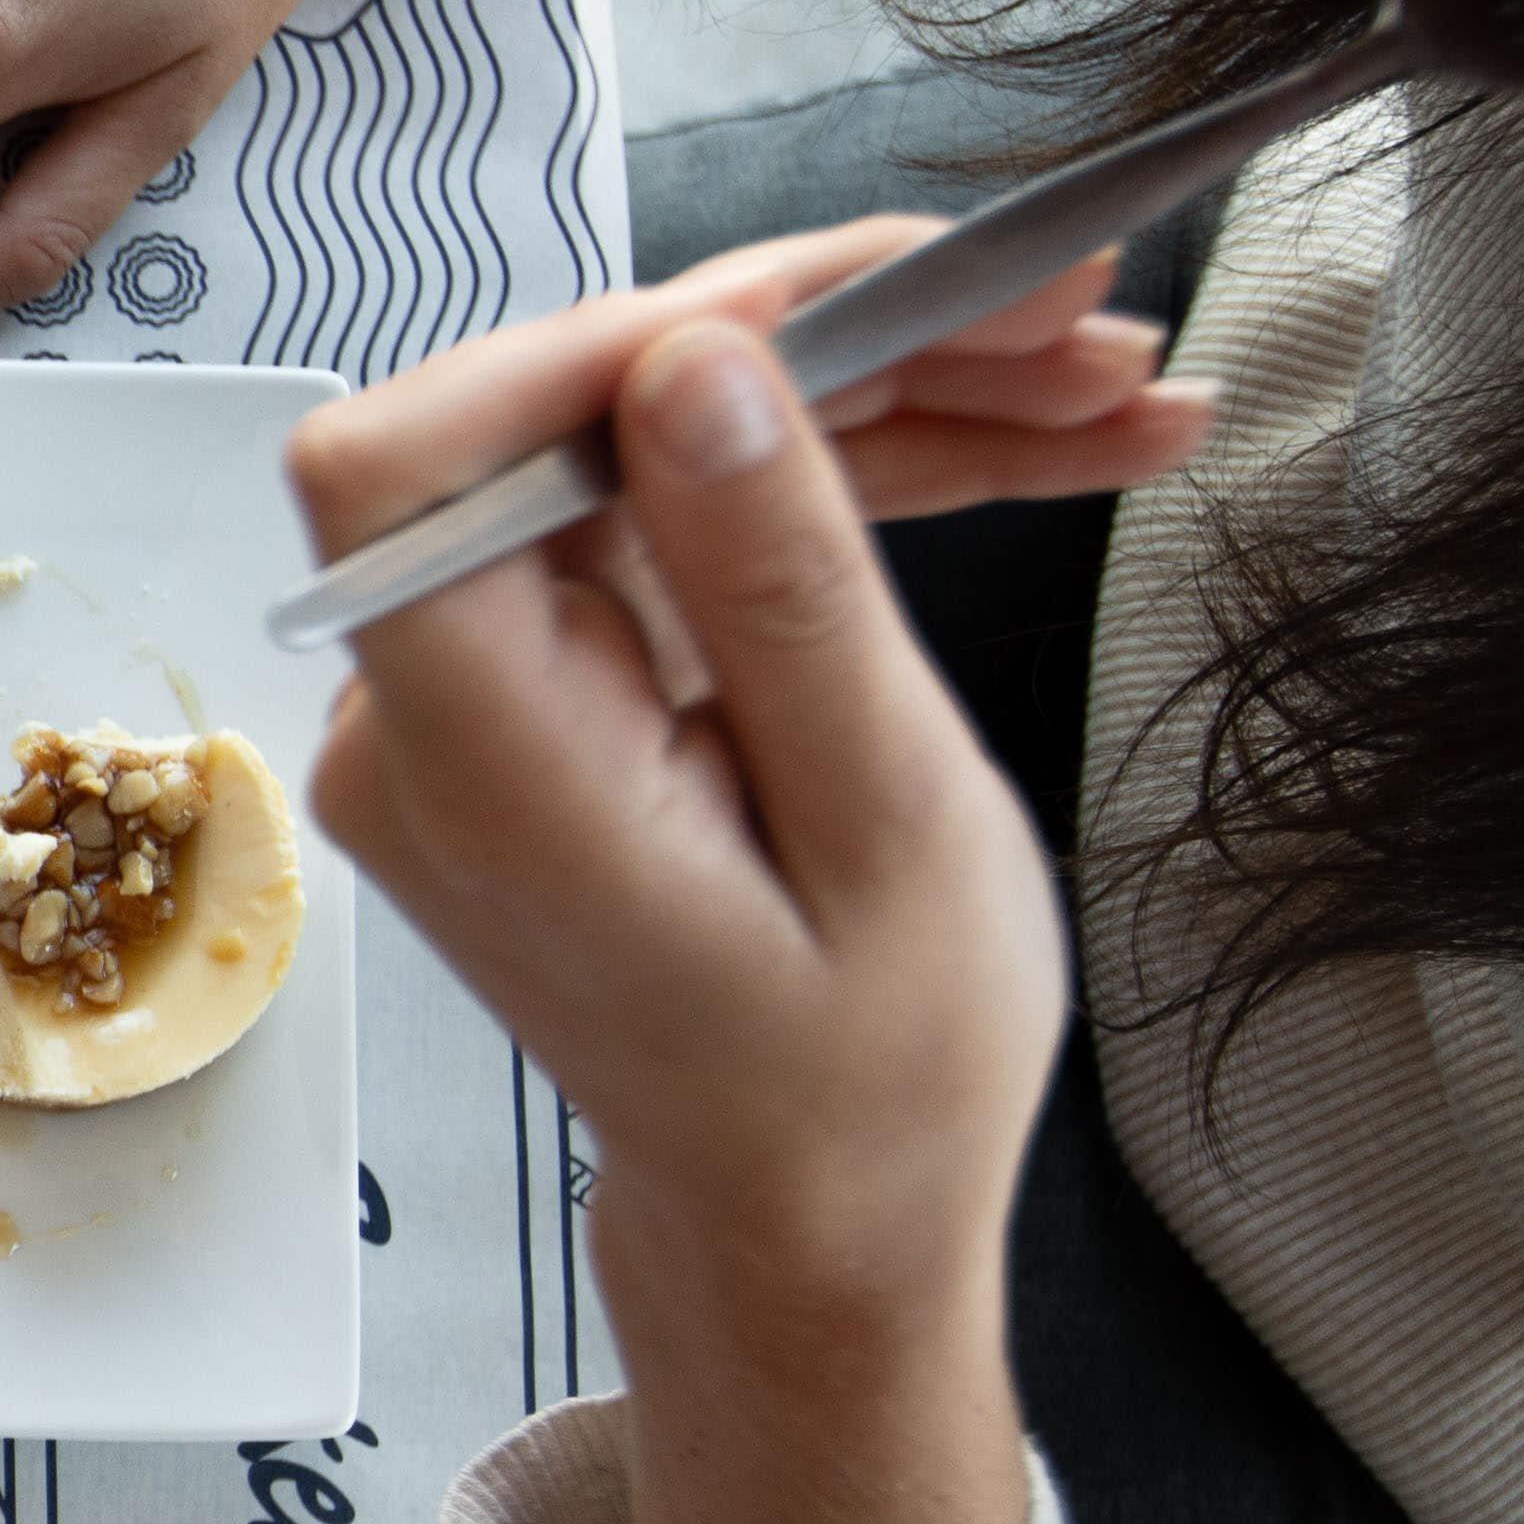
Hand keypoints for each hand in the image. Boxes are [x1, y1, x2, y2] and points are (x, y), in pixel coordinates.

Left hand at [287, 221, 1206, 1523]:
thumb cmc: (864, 1083)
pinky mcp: (565, 681)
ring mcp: (492, 690)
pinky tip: (1043, 444)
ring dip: (886, 398)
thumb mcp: (878, 828)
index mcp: (474, 761)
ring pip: (661, 454)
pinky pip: (687, 526)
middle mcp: (431, 709)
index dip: (601, 345)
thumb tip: (690, 366)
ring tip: (1111, 382)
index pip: (412, 460)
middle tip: (1071, 319)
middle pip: (574, 425)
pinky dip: (851, 479)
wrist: (817, 1211)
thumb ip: (777, 585)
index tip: (831, 312)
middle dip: (820, 342)